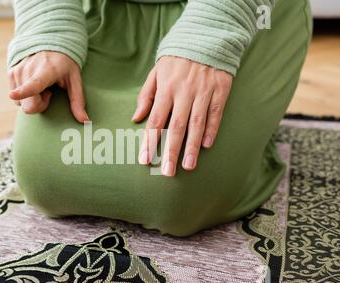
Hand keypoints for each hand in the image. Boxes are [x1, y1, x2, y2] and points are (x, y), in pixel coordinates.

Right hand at [8, 51, 88, 122]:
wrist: (49, 43)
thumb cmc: (64, 64)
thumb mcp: (74, 80)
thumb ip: (78, 101)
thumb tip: (85, 121)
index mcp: (46, 71)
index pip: (34, 84)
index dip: (23, 92)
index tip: (13, 95)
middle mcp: (28, 69)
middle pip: (29, 105)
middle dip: (40, 104)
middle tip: (49, 92)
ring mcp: (17, 70)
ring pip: (21, 103)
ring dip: (33, 99)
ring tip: (42, 85)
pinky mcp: (11, 73)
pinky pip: (16, 98)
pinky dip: (26, 95)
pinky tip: (33, 83)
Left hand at [132, 56, 232, 176]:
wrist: (206, 36)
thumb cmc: (176, 59)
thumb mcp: (156, 72)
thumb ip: (146, 95)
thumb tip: (136, 118)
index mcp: (166, 88)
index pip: (156, 120)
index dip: (150, 141)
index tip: (145, 160)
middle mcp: (184, 92)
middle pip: (176, 127)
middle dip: (170, 151)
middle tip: (167, 172)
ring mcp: (203, 91)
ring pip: (197, 124)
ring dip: (192, 147)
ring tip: (188, 166)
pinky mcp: (220, 90)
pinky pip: (216, 113)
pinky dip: (211, 130)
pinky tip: (206, 145)